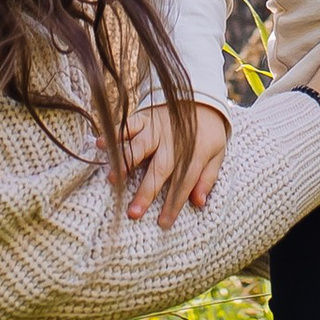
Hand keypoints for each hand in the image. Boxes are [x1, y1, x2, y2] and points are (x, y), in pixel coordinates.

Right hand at [124, 99, 228, 230]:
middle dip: (146, 192)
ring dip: (126, 162)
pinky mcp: (146, 117)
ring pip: (140, 147)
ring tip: (113, 179)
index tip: (163, 223)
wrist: (202, 96)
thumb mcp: (218, 154)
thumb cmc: (208, 132)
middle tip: (133, 213)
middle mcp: (174, 142)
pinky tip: (100, 143)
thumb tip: (199, 203)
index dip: (173, 204)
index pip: (183, 183)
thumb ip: (208, 178)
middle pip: (159, 170)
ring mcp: (158, 129)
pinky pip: (129, 125)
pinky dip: (115, 134)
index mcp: (195, 153)